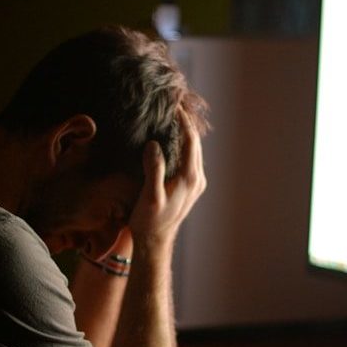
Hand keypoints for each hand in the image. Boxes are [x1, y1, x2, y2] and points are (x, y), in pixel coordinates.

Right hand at [128, 109, 205, 252]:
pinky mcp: (190, 187)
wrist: (155, 242)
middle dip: (186, 123)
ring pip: (194, 150)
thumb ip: (154, 169)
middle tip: (174, 104)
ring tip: (173, 117)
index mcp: (190, 178)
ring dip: (185, 133)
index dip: (183, 120)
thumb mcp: (149, 196)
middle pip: (195, 143)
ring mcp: (196, 183)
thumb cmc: (149, 221)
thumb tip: (154, 144)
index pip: (190, 140)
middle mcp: (197, 179)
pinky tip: (171, 140)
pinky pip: (189, 159)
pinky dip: (183, 145)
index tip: (174, 104)